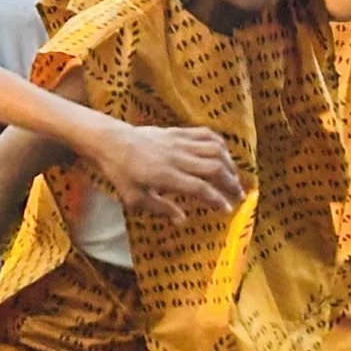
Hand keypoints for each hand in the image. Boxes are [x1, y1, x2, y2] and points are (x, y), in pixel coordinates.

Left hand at [99, 122, 242, 220]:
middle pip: (214, 167)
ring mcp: (178, 142)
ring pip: (214, 149)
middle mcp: (176, 157)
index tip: (228, 209)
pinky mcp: (178, 131)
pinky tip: (223, 154)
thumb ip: (160, 209)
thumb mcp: (134, 198)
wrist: (110, 141)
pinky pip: (205, 134)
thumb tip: (183, 220)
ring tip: (233, 177)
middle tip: (239, 195)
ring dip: (229, 163)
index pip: (200, 188)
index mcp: (165, 176)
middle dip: (231, 183)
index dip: (217, 199)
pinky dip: (219, 143)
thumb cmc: (120, 173)